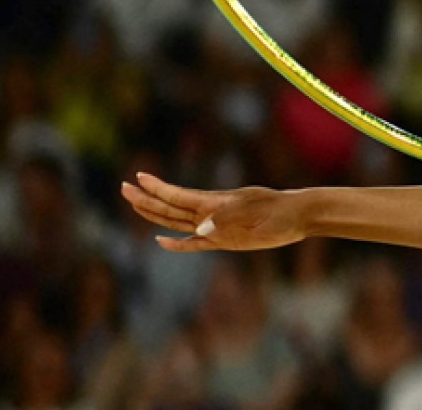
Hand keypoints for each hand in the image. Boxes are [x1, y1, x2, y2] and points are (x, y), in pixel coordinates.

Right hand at [121, 172, 309, 252]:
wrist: (298, 217)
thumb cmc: (278, 213)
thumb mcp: (255, 215)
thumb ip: (227, 220)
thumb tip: (200, 229)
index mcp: (215, 203)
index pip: (178, 195)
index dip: (157, 188)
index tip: (138, 178)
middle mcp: (210, 213)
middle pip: (171, 206)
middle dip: (147, 199)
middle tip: (124, 188)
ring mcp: (216, 226)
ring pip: (178, 221)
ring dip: (156, 215)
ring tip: (137, 204)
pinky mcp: (224, 240)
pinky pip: (194, 243)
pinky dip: (177, 243)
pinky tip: (162, 241)